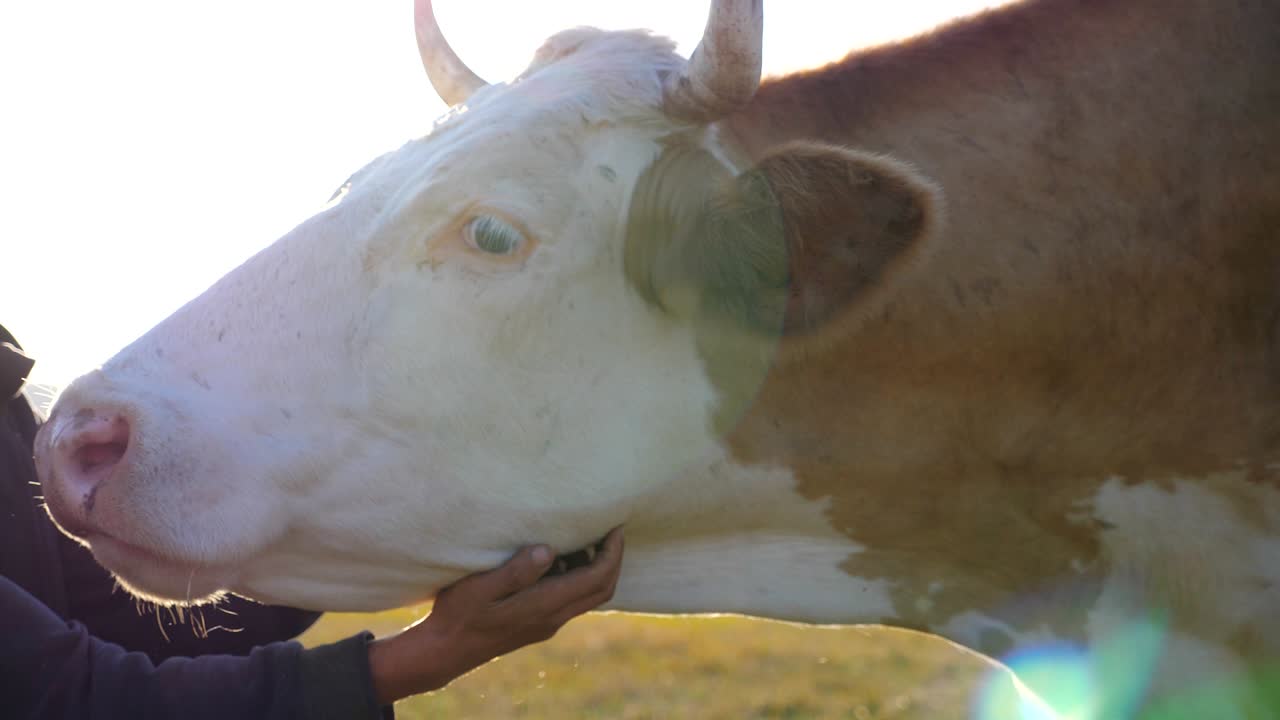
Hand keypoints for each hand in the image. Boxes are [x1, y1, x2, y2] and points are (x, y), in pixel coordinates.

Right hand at [367, 526, 623, 703]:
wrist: (446, 651)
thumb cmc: (458, 613)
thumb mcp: (479, 587)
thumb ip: (515, 570)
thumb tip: (549, 550)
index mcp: (544, 605)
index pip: (596, 578)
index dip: (612, 551)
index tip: (615, 524)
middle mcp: (553, 617)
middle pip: (603, 589)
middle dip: (613, 557)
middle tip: (611, 527)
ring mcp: (548, 623)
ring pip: (590, 596)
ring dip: (597, 567)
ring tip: (585, 535)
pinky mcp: (540, 623)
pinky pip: (574, 599)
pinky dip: (580, 576)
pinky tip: (559, 556)